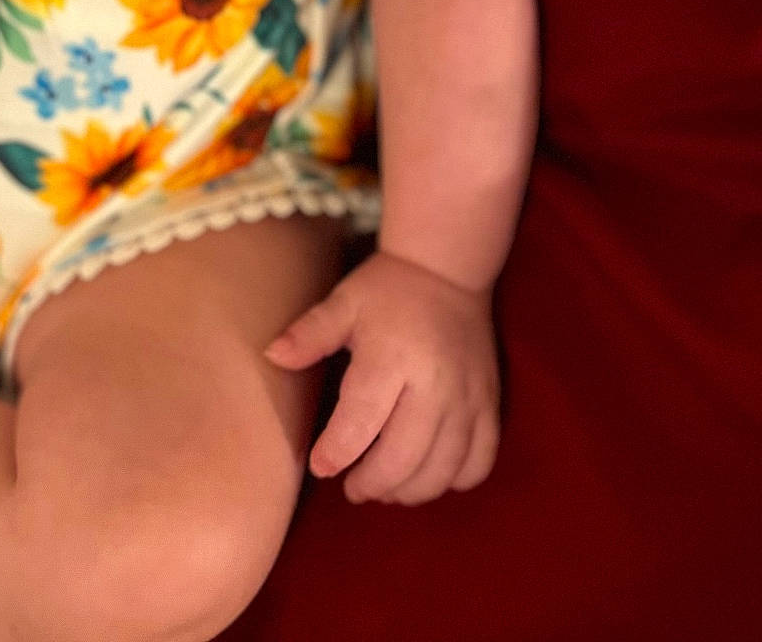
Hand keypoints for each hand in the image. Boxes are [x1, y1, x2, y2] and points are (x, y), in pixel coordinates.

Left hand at [265, 248, 499, 504]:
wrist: (447, 270)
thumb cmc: (387, 289)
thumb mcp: (344, 303)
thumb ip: (309, 334)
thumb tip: (271, 356)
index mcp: (391, 358)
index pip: (361, 422)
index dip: (337, 453)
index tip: (319, 467)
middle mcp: (434, 385)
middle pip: (403, 459)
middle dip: (372, 483)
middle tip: (352, 488)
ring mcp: (468, 399)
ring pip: (441, 471)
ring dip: (409, 491)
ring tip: (384, 487)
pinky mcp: (489, 404)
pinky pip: (478, 463)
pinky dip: (453, 481)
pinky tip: (428, 474)